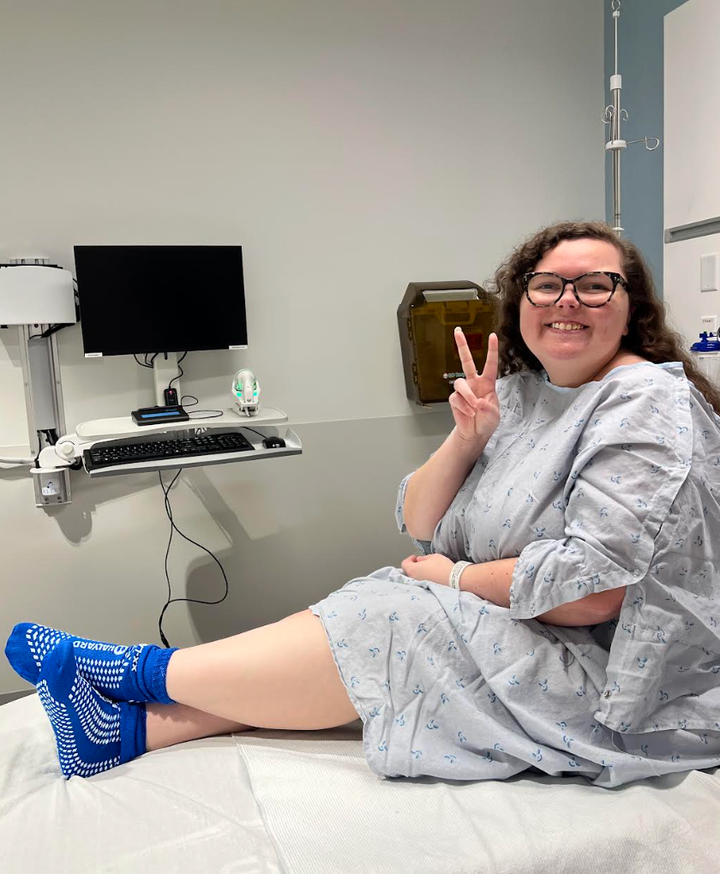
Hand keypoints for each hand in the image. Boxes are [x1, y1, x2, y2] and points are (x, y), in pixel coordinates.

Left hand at [401, 553, 453, 585]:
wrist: (454, 579)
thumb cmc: (442, 567)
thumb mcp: (432, 557)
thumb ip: (422, 558)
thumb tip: (419, 560)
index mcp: (413, 570)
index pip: (404, 564)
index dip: (409, 559)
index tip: (415, 557)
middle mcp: (414, 579)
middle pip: (409, 571)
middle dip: (414, 565)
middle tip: (421, 562)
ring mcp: (420, 585)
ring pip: (415, 577)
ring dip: (419, 572)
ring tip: (428, 567)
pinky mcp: (427, 588)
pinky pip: (422, 581)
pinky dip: (424, 577)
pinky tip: (431, 574)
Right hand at [450, 329, 499, 444]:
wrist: (476, 434)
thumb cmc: (487, 422)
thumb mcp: (494, 415)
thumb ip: (488, 408)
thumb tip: (477, 402)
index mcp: (487, 383)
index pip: (490, 364)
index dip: (491, 350)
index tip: (492, 336)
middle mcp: (474, 383)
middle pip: (466, 361)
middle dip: (462, 346)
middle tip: (458, 331)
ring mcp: (464, 391)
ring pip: (460, 384)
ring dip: (468, 396)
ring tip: (474, 408)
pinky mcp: (455, 399)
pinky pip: (456, 398)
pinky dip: (463, 407)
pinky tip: (469, 413)